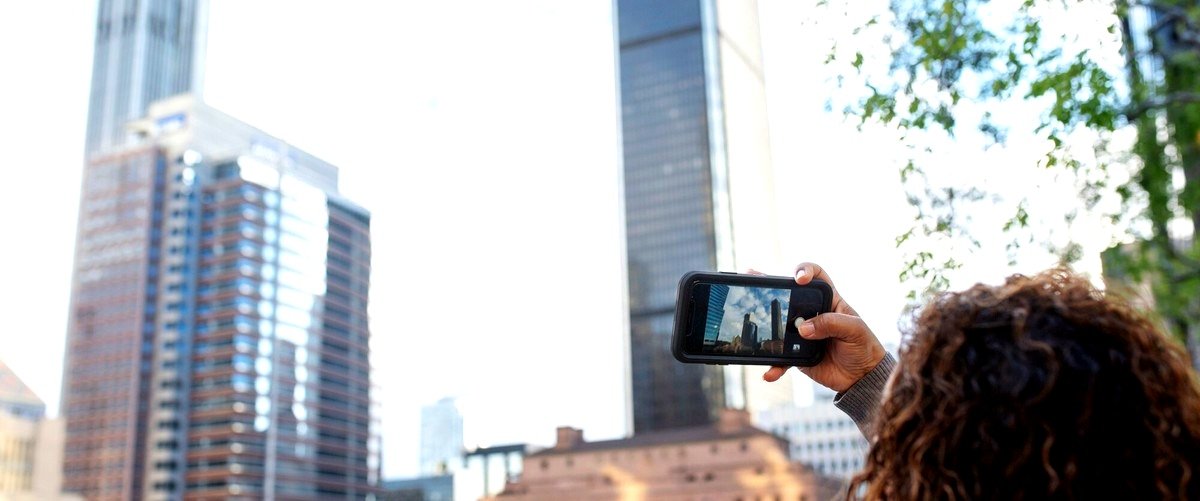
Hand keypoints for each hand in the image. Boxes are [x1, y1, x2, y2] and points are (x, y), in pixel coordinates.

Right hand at [760, 262, 885, 392]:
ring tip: (750, 318)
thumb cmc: (864, 347)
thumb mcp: (855, 330)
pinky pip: (781, 358)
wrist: (861, 377)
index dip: (805, 270)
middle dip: (771, 285)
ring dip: (765, 324)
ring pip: (779, 325)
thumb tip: (802, 328)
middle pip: (789, 295)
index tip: (799, 279)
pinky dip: (775, 365)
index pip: (816, 276)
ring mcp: (802, 333)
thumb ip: (831, 323)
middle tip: (754, 277)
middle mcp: (813, 313)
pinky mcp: (797, 353)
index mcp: (829, 300)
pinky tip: (770, 373)